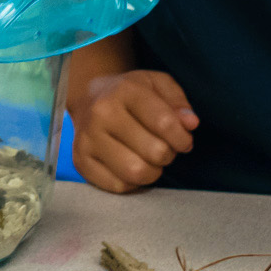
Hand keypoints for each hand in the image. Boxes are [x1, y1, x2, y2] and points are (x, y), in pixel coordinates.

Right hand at [65, 67, 197, 192]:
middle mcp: (101, 114)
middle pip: (155, 152)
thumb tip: (190, 124)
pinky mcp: (80, 161)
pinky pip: (118, 186)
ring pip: (136, 172)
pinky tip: (131, 166)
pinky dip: (132, 182)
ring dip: (152, 171)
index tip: (183, 140)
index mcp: (124, 90)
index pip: (165, 123)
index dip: (182, 138)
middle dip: (168, 154)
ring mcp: (87, 139)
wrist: (89, 100)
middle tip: (163, 147)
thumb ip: (178, 101)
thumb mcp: (158, 85)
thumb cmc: (131, 95)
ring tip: (149, 159)